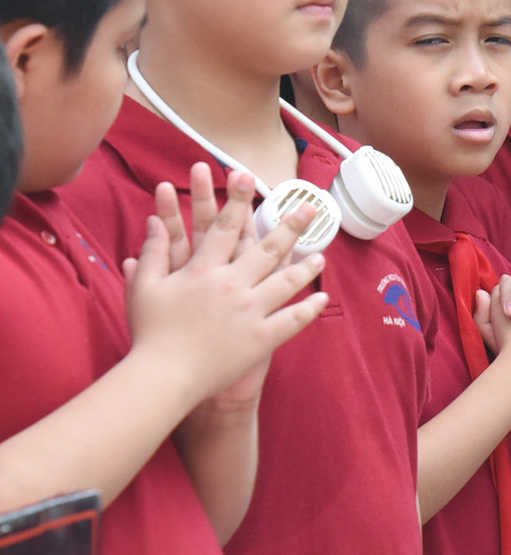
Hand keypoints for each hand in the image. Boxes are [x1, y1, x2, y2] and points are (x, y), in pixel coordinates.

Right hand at [124, 171, 328, 399]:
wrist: (162, 377)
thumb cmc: (150, 333)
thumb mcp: (144, 288)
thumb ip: (152, 252)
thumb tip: (154, 221)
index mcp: (203, 271)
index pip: (226, 227)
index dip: (238, 200)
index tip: (251, 177)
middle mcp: (231, 285)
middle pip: (266, 248)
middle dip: (290, 225)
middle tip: (310, 208)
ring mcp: (250, 311)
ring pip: (287, 281)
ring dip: (306, 267)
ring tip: (322, 256)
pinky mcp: (261, 338)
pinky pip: (293, 320)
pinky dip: (309, 309)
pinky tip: (323, 299)